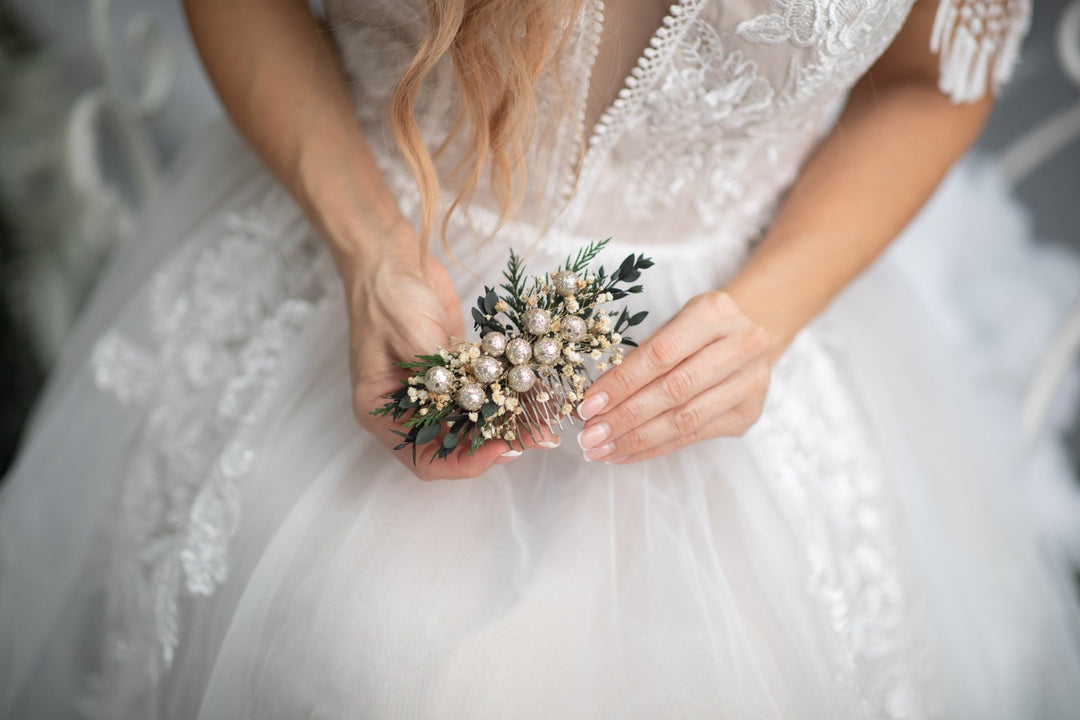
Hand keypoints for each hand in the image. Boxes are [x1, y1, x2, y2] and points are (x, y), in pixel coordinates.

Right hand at [342, 245, 557, 479]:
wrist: (389, 257)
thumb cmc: (386, 296)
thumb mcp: (412, 336)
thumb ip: (446, 375)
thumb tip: (480, 404)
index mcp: (381, 412)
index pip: (424, 459)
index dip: (464, 463)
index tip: (501, 449)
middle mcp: (406, 409)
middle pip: (454, 445)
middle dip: (495, 443)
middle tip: (537, 437)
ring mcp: (432, 390)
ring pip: (473, 421)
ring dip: (508, 421)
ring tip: (545, 418)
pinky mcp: (453, 370)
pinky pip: (481, 392)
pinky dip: (506, 394)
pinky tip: (535, 390)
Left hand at [574, 290, 771, 462]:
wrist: (747, 337)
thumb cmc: (696, 331)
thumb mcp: (671, 325)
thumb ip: (639, 357)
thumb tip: (593, 401)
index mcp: (715, 313)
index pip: (661, 354)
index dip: (622, 383)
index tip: (588, 405)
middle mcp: (742, 345)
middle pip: (675, 390)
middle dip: (626, 417)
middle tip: (591, 436)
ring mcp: (751, 382)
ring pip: (686, 419)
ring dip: (638, 439)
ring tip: (603, 449)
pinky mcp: (749, 413)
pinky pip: (695, 436)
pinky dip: (656, 447)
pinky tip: (626, 453)